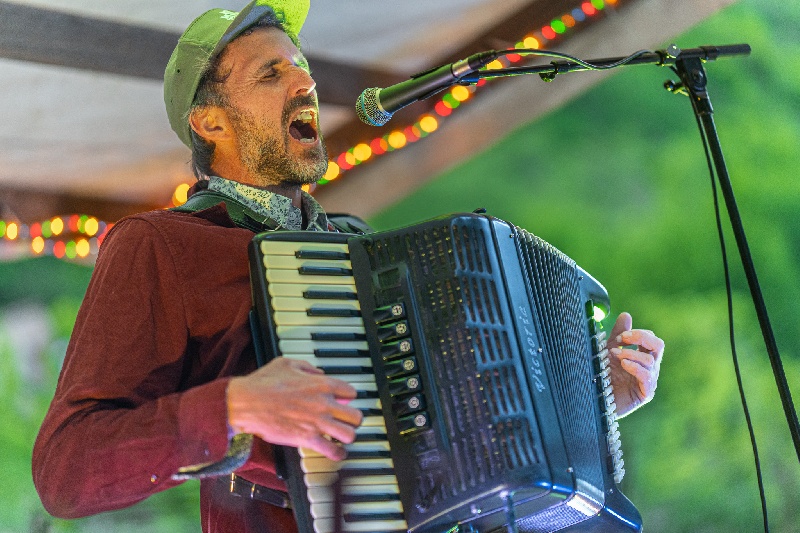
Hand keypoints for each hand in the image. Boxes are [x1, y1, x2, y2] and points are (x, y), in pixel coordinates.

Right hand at [227, 357, 361, 460]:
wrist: (246, 403)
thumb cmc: (263, 383)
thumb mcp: (287, 363)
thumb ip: (308, 367)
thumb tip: (318, 372)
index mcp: (321, 384)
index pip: (351, 392)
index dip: (348, 397)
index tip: (344, 401)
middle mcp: (324, 403)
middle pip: (356, 415)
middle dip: (353, 419)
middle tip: (347, 421)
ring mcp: (317, 422)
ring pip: (350, 434)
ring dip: (348, 436)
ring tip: (342, 437)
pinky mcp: (307, 438)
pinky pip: (332, 450)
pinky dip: (337, 453)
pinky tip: (337, 453)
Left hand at [607, 312, 663, 416]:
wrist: (594, 400)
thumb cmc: (603, 376)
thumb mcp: (608, 351)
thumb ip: (618, 334)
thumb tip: (626, 314)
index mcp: (642, 356)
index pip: (650, 338)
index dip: (637, 334)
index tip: (620, 336)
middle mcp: (648, 367)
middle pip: (658, 345)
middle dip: (641, 338)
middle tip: (623, 339)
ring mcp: (648, 381)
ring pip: (650, 360)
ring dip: (631, 353)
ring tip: (615, 355)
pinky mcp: (645, 393)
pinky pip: (647, 377)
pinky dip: (636, 367)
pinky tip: (624, 364)